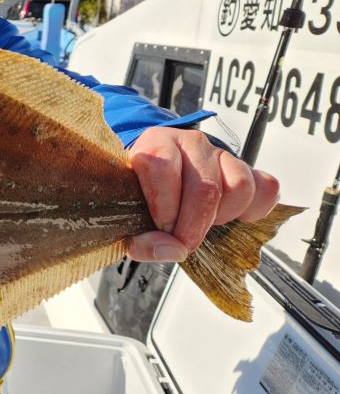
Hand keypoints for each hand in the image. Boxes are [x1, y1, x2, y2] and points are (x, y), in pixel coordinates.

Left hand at [127, 127, 279, 262]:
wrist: (157, 183)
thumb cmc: (141, 199)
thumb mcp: (128, 222)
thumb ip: (140, 242)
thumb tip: (171, 249)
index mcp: (154, 144)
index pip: (162, 166)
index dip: (165, 205)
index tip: (162, 228)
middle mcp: (190, 144)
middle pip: (204, 186)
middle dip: (195, 225)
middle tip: (184, 242)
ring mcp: (221, 154)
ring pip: (239, 185)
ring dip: (223, 216)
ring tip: (205, 222)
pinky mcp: (246, 168)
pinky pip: (266, 188)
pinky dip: (254, 210)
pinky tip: (231, 217)